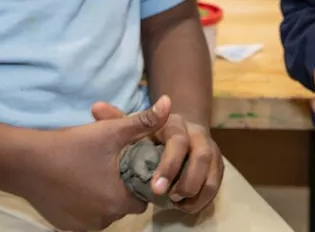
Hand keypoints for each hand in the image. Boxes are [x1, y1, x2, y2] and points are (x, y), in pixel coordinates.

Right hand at [16, 95, 170, 231]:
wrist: (24, 162)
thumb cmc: (70, 145)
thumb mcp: (110, 131)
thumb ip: (144, 121)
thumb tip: (170, 103)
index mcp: (119, 200)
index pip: (144, 197)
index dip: (141, 180)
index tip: (130, 165)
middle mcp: (104, 219)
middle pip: (125, 205)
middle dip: (122, 188)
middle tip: (110, 166)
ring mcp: (84, 226)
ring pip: (106, 212)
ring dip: (104, 197)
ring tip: (93, 173)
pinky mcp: (66, 228)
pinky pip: (86, 218)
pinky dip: (86, 205)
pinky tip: (77, 184)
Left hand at [92, 103, 222, 213]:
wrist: (181, 132)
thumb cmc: (152, 133)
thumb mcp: (135, 126)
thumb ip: (118, 120)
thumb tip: (96, 107)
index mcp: (177, 125)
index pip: (179, 142)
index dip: (169, 165)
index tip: (155, 188)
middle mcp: (198, 135)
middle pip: (203, 157)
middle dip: (186, 182)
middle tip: (167, 198)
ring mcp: (212, 151)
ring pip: (214, 175)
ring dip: (196, 193)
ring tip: (176, 204)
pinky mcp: (218, 167)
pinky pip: (216, 187)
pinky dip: (202, 200)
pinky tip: (184, 207)